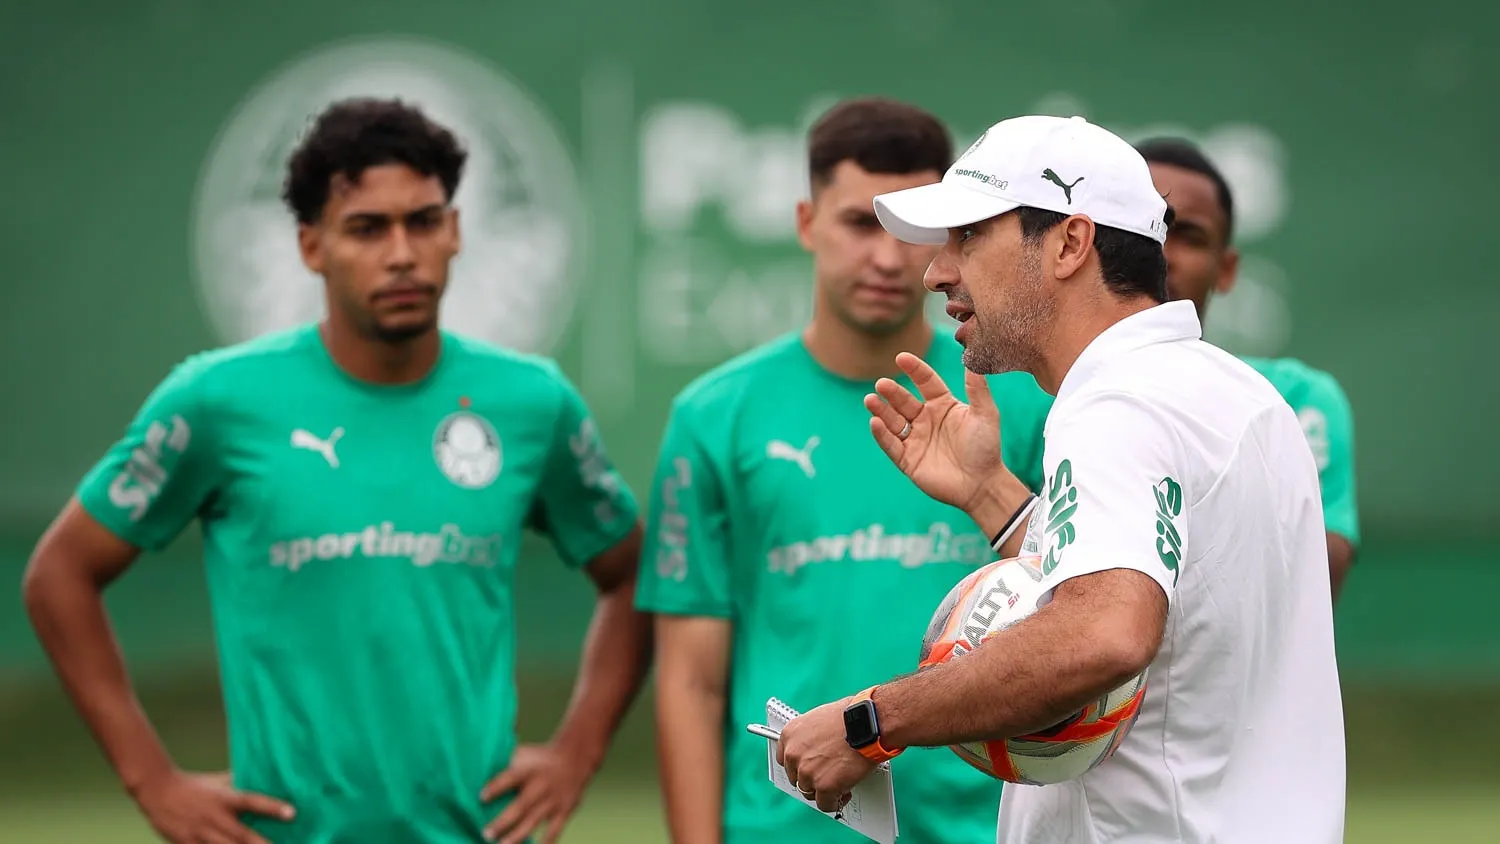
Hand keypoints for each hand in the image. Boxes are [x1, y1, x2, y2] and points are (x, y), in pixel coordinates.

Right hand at [131, 769, 293, 843]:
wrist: (157, 791)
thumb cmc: (194, 785)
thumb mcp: (218, 781)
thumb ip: (240, 782)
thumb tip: (264, 777)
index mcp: (225, 798)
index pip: (252, 801)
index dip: (272, 808)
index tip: (292, 813)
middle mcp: (214, 817)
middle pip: (241, 835)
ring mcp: (200, 834)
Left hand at [481, 742, 595, 843]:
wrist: (575, 758)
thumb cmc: (539, 759)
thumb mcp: (524, 755)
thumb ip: (505, 765)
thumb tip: (478, 773)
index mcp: (528, 770)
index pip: (510, 778)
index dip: (496, 787)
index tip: (481, 797)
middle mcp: (541, 785)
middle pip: (521, 805)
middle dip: (503, 821)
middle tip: (486, 834)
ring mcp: (553, 800)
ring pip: (534, 820)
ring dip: (517, 835)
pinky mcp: (564, 811)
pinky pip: (554, 830)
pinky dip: (545, 842)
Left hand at [776, 699, 875, 813]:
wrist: (867, 723)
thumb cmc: (851, 717)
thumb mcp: (820, 719)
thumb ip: (812, 738)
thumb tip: (816, 748)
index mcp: (791, 734)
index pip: (785, 759)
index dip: (799, 766)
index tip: (809, 767)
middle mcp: (794, 754)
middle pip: (797, 777)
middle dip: (812, 778)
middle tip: (828, 775)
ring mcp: (807, 772)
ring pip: (809, 792)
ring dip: (823, 790)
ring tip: (839, 782)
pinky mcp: (824, 786)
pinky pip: (825, 804)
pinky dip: (835, 802)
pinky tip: (844, 792)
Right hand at [865, 352, 1011, 512]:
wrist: (982, 484)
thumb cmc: (986, 448)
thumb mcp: (985, 414)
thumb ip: (977, 387)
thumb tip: (975, 356)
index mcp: (943, 406)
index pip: (925, 382)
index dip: (914, 370)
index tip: (901, 358)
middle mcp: (926, 420)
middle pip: (904, 401)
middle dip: (891, 392)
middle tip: (881, 384)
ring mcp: (915, 440)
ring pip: (893, 421)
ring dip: (881, 410)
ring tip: (870, 399)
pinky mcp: (907, 460)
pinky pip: (891, 445)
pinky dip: (881, 434)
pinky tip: (875, 423)